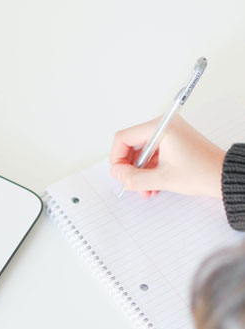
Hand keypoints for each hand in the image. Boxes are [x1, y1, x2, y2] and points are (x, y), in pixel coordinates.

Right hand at [109, 115, 225, 197]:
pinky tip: (152, 185)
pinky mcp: (172, 143)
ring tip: (144, 188)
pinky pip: (152, 155)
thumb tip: (117, 174)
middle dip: (129, 167)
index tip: (119, 173)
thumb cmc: (202, 172)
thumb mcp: (162, 179)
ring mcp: (168, 134)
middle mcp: (163, 126)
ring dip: (139, 172)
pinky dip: (148, 170)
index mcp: (161, 127)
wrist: (224, 177)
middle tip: (130, 182)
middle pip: (131, 145)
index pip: (124, 138)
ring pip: (141, 153)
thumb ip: (134, 178)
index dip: (117, 158)